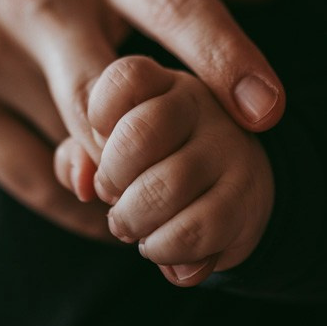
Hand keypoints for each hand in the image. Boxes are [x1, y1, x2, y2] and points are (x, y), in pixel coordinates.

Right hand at [0, 0, 283, 236]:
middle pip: (114, 94)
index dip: (225, 56)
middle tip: (221, 177)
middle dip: (169, 145)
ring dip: (131, 182)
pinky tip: (115, 205)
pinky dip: (81, 207)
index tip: (270, 109)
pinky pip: (30, 179)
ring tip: (172, 195)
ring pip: (76, 148)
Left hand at [57, 56, 274, 285]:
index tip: (102, 143)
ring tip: (133, 227)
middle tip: (113, 196)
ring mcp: (228, 147)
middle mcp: (199, 103)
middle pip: (139, 133)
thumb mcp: (113, 149)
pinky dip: (164, 248)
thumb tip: (80, 180)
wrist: (231, 200)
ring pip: (166, 186)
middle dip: (113, 178)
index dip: (99, 116)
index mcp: (160, 83)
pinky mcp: (246, 196)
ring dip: (134, 220)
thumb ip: (81, 154)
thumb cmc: (155, 167)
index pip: (127, 77)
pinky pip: (194, 229)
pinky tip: (162, 247)